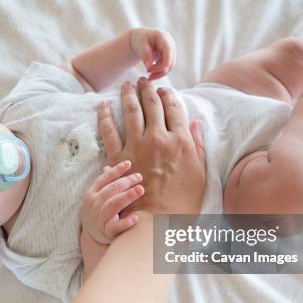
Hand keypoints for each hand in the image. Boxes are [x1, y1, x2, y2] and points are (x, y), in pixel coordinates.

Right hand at [82, 160, 144, 243]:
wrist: (93, 237)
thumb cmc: (100, 211)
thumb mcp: (98, 197)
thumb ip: (105, 183)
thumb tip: (108, 166)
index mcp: (91, 193)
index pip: (104, 179)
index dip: (116, 170)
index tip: (129, 163)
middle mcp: (94, 204)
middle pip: (110, 190)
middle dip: (125, 182)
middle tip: (139, 177)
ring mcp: (99, 218)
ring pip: (112, 205)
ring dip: (127, 196)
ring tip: (140, 189)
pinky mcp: (106, 231)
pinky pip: (115, 227)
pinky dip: (125, 223)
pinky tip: (136, 218)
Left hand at [97, 77, 205, 214]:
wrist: (157, 222)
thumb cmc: (182, 203)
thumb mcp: (200, 174)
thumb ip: (197, 146)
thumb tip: (195, 124)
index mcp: (181, 141)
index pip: (174, 109)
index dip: (169, 95)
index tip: (165, 88)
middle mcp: (158, 138)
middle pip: (152, 105)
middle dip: (148, 88)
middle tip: (143, 80)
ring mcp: (136, 147)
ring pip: (131, 111)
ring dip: (128, 94)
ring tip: (126, 84)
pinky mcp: (118, 158)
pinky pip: (109, 131)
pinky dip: (104, 116)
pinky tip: (102, 105)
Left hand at [129, 28, 176, 80]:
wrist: (139, 40)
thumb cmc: (139, 40)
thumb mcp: (140, 45)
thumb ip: (145, 54)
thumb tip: (149, 67)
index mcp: (163, 37)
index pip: (168, 49)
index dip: (167, 60)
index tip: (164, 70)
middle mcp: (170, 43)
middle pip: (170, 60)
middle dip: (160, 69)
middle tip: (149, 75)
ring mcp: (170, 50)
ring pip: (169, 66)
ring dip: (160, 73)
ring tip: (149, 76)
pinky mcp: (169, 57)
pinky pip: (167, 67)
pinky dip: (160, 72)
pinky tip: (152, 74)